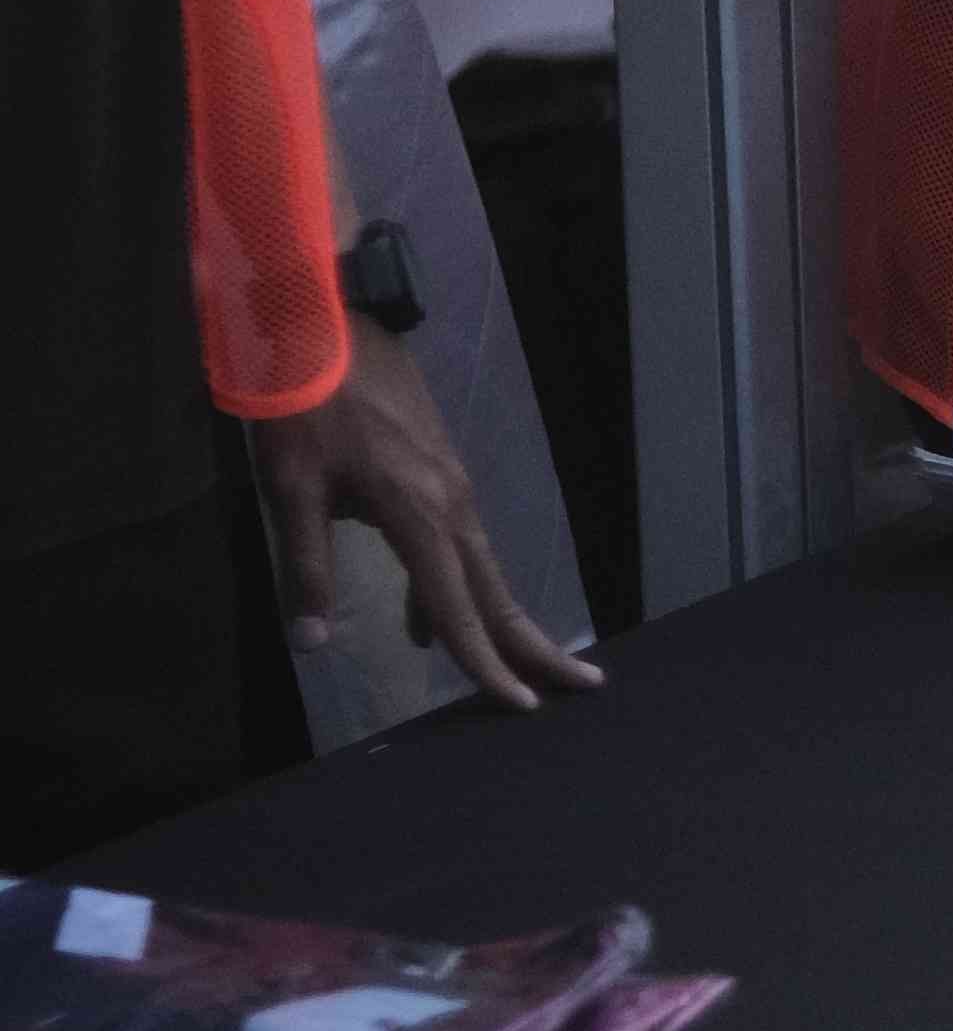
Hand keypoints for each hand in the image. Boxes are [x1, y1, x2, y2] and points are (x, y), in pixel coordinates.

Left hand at [254, 323, 604, 713]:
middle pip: (498, 589)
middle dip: (535, 646)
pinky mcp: (436, 471)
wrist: (323, 323)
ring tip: (522, 667)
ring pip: (483, 567)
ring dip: (501, 619)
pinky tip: (426, 618)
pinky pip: (458, 544)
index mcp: (420, 513)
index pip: (460, 608)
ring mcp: (449, 484)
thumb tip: (312, 643)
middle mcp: (450, 502)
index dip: (485, 664)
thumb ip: (305, 569)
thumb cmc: (302, 405)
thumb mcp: (290, 490)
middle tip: (584, 688)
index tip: (521, 707)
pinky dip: (459, 587)